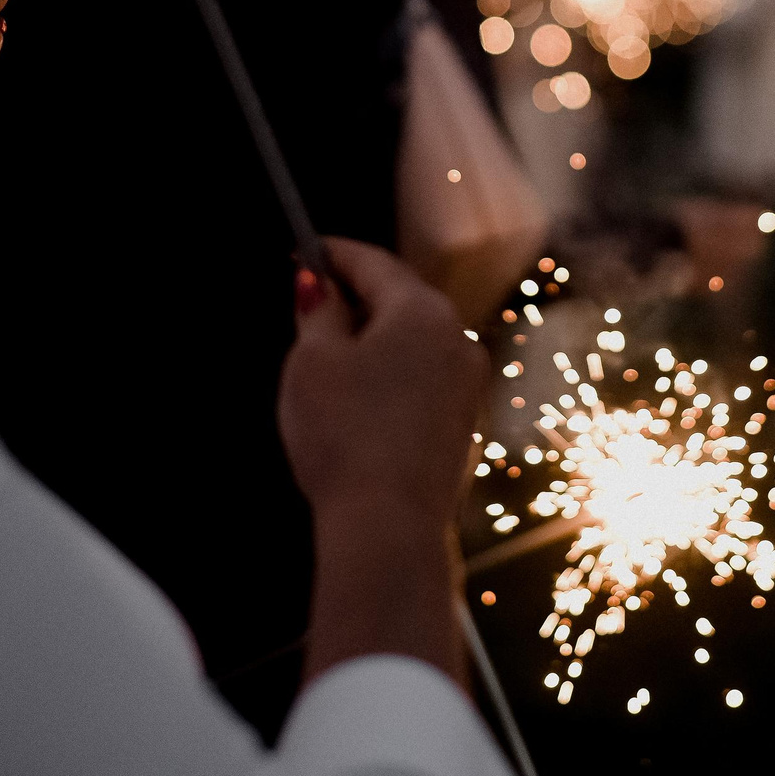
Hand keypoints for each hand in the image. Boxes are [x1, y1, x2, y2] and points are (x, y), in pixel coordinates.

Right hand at [279, 238, 487, 685]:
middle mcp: (458, 339)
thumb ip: (319, 312)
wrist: (388, 525)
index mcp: (423, 312)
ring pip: (414, 341)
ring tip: (329, 353)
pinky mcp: (462, 423)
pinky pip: (423, 379)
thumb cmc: (345, 438)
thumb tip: (320, 285)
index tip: (307, 250)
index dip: (335, 253)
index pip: (375, 263)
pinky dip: (391, 374)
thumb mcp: (313, 363)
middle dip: (356, 297)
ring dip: (374, 339)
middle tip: (313, 297)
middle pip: (401, 299)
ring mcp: (467, 384)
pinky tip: (359, 397)